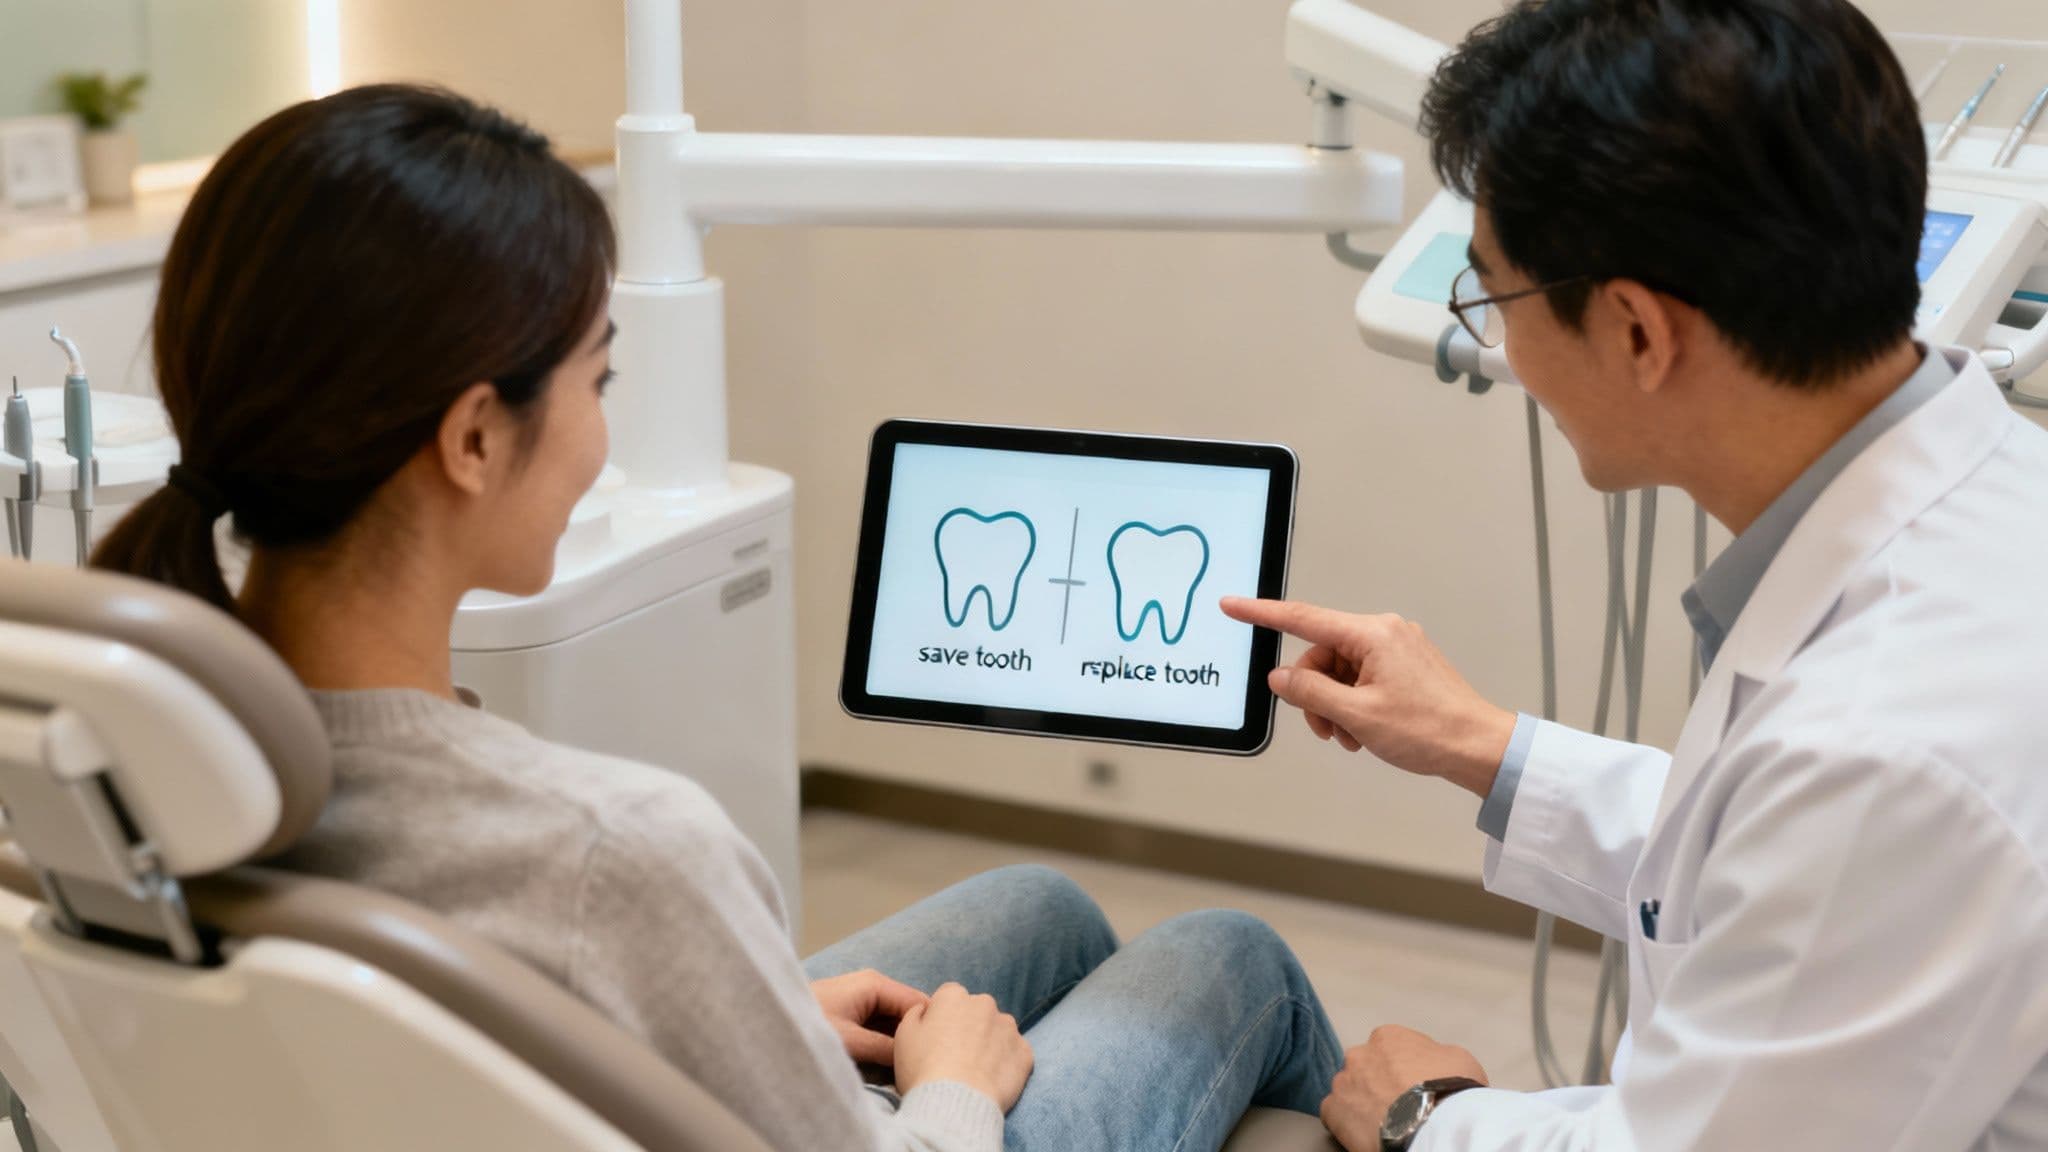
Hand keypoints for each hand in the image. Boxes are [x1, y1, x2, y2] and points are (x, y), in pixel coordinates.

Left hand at [810, 969, 927, 1065]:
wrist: (768, 1024)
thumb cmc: (807, 1026)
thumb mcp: (850, 1041)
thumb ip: (885, 1049)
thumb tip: (914, 1060)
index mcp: (875, 984)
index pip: (919, 1002)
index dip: (930, 1028)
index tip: (936, 1055)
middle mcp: (872, 986)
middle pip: (908, 1012)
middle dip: (915, 1036)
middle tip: (922, 1064)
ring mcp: (862, 999)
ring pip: (895, 1021)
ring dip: (900, 1043)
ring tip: (907, 1067)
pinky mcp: (853, 1012)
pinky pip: (880, 1026)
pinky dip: (886, 1043)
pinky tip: (889, 1064)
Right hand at [892, 981, 1034, 1111]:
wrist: (955, 1104)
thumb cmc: (923, 1068)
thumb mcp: (904, 1036)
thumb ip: (916, 1015)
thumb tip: (926, 1011)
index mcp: (954, 996)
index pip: (949, 997)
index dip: (943, 1018)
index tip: (937, 1039)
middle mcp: (985, 1004)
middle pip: (977, 1011)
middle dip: (970, 1027)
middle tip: (957, 1057)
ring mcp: (1009, 1028)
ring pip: (999, 1030)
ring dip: (991, 1043)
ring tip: (976, 1071)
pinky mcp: (1025, 1052)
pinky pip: (1015, 1053)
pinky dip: (1007, 1063)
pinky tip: (993, 1080)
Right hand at [1220, 597, 1516, 797]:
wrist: (1478, 747)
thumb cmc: (1431, 729)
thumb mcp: (1357, 715)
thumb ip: (1310, 693)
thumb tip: (1281, 678)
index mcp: (1373, 634)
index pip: (1302, 619)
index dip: (1262, 614)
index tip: (1233, 606)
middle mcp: (1385, 633)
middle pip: (1321, 655)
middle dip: (1314, 693)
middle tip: (1325, 729)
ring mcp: (1397, 649)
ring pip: (1339, 671)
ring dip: (1334, 705)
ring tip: (1350, 736)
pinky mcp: (1405, 667)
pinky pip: (1361, 678)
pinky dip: (1353, 705)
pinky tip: (1363, 731)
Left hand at [1320, 1026, 1488, 1151]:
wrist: (1435, 1125)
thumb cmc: (1450, 1090)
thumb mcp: (1458, 1058)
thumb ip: (1436, 1054)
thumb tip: (1433, 1064)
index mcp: (1388, 1037)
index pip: (1390, 1048)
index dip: (1403, 1068)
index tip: (1412, 1083)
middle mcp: (1360, 1054)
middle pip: (1366, 1067)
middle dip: (1378, 1082)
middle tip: (1398, 1103)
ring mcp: (1343, 1082)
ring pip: (1348, 1089)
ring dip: (1361, 1101)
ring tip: (1383, 1121)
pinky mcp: (1332, 1111)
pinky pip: (1333, 1113)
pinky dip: (1345, 1122)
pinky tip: (1365, 1131)